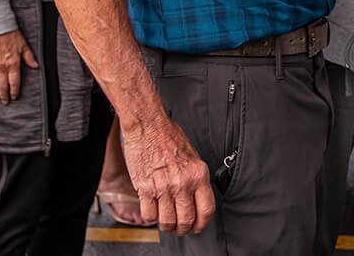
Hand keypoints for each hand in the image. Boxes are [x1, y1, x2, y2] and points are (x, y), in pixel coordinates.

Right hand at [0, 29, 37, 103]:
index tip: (14, 97)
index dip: (14, 91)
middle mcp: (1, 67)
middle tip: (5, 102)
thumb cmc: (12, 35)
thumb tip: (36, 66)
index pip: (14, 82)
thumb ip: (29, 57)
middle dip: (4, 95)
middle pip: (2, 85)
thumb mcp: (24, 46)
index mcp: (13, 64)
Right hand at [121, 112, 215, 235]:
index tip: (198, 226)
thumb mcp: (192, 155)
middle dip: (183, 229)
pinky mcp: (146, 188)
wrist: (148, 125)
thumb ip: (195, 178)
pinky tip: (151, 209)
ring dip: (166, 226)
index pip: (206, 210)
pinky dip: (150, 217)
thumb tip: (196, 198)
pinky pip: (149, 215)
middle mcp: (183, 182)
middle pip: (187, 221)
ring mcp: (164, 187)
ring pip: (168, 222)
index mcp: (199, 174)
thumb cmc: (168, 135)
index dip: (202, 224)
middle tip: (179, 227)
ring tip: (164, 221)